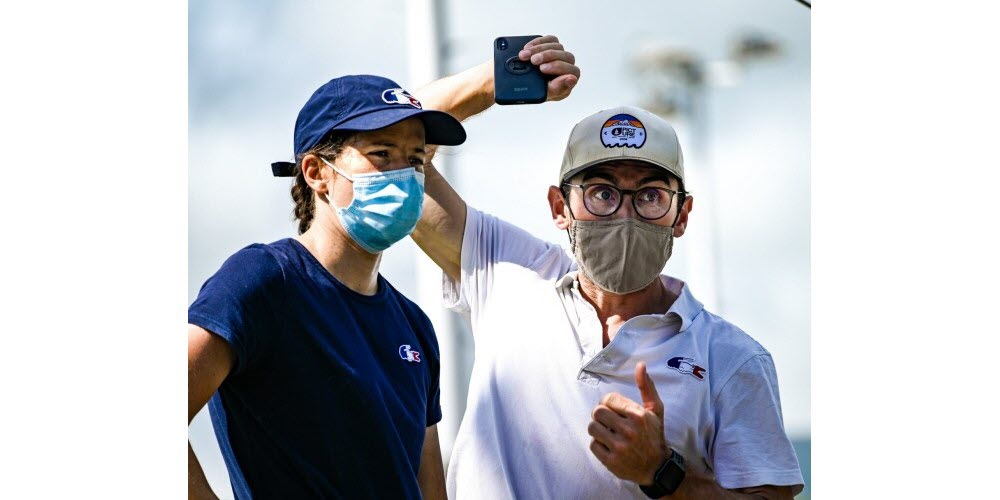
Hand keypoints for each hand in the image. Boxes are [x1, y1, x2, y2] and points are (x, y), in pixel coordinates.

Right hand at [518, 35, 580, 101]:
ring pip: (557, 46)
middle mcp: (568, 65)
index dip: (558, 67)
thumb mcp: (545, 94)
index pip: (573, 71)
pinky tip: (527, 48)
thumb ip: (558, 89)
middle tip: (533, 61)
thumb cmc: (538, 91)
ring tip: (524, 55)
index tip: (542, 68)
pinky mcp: (553, 45)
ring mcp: (561, 54)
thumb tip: (571, 78)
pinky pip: (550, 39)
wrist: (527, 85)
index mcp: (570, 79)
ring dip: (539, 49)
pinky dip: (538, 42)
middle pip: (565, 56)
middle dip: (547, 56)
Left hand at [588, 362, 669, 485]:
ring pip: (592, 427)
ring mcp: (620, 447)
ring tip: (608, 432)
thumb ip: (647, 387)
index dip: (608, 403)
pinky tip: (608, 445)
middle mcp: (629, 431)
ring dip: (597, 429)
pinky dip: (598, 444)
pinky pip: (593, 445)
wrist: (657, 467)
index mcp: (638, 415)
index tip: (614, 410)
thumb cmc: (654, 435)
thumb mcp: (655, 410)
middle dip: (601, 415)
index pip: (608, 399)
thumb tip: (640, 365)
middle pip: (597, 412)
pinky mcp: (612, 462)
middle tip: (609, 421)